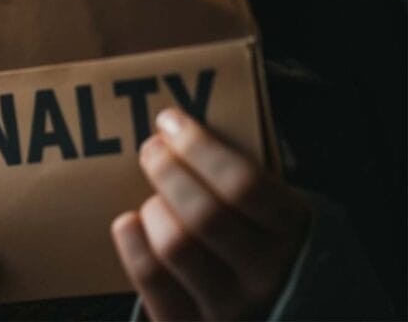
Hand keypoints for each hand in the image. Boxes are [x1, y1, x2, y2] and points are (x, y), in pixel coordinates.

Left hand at [111, 107, 310, 320]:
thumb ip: (239, 175)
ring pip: (174, 246)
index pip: (242, 184)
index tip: (171, 121)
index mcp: (294, 234)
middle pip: (202, 214)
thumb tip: (178, 129)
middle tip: (151, 149)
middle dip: (166, 170)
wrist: (276, 309)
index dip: (198, 146)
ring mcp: (230, 307)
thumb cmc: (264, 240)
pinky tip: (130, 222)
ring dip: (154, 209)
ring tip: (154, 198)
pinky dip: (132, 242)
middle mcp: (266, 276)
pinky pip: (151, 278)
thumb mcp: (273, 207)